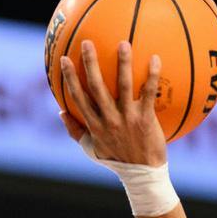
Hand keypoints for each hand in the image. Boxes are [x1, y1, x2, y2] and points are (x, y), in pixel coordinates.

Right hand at [59, 38, 167, 166]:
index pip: (79, 98)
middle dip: (90, 63)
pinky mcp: (146, 120)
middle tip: (87, 42)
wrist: (144, 175)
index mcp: (95, 125)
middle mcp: (110, 120)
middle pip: (97, 86)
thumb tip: (61, 112)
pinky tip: (155, 58)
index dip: (70, 78)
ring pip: (124, 86)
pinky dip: (152, 75)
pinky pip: (149, 93)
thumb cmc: (118, 161)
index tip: (64, 59)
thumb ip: (76, 131)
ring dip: (123, 63)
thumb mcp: (93, 150)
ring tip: (123, 43)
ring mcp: (128, 119)